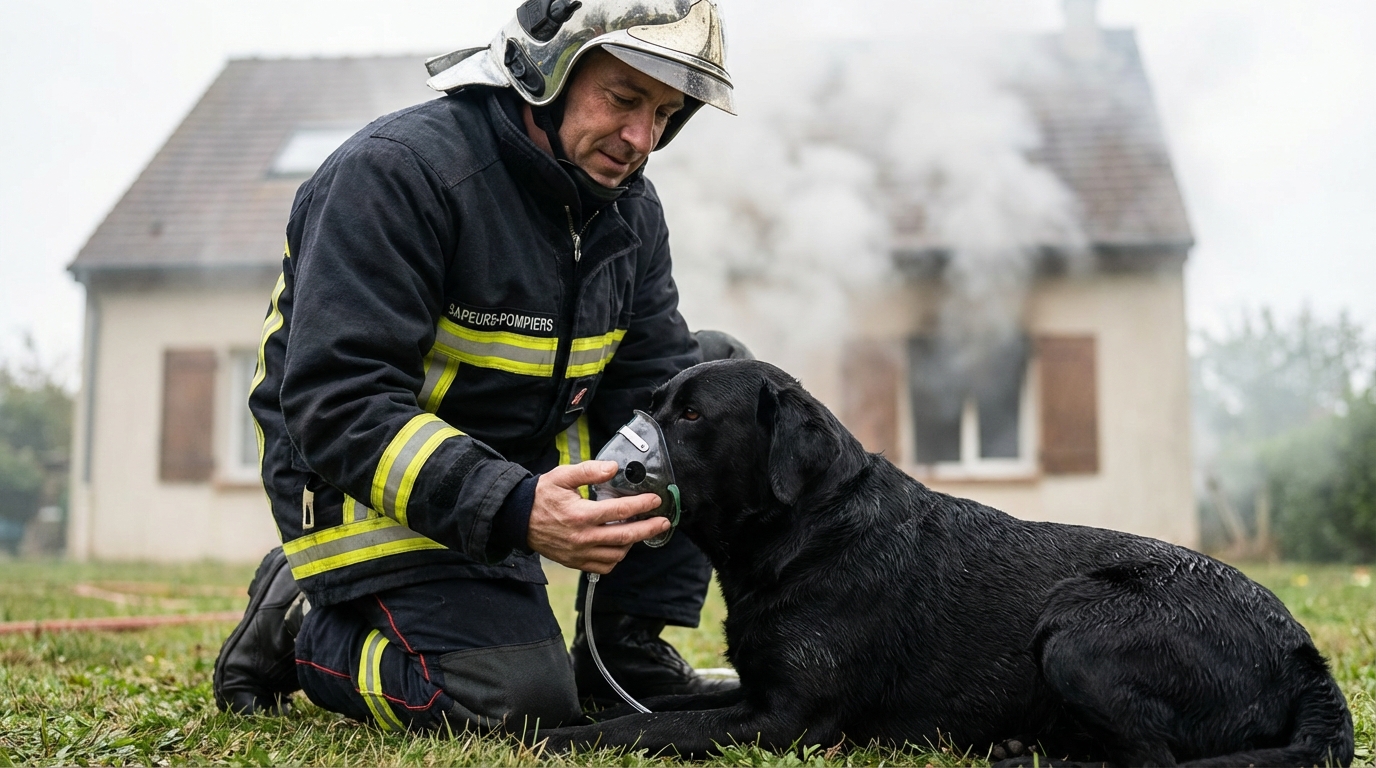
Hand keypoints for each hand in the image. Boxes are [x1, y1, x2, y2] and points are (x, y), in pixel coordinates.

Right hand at [527, 460, 667, 573]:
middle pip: (625, 537)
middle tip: (664, 522)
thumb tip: (612, 467)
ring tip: (639, 529)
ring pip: (617, 553)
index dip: (642, 505)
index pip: (620, 511)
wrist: (518, 519)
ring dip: (633, 542)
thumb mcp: (561, 476)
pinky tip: (620, 544)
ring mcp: (580, 553)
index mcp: (580, 515)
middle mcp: (582, 538)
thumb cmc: (541, 496)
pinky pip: (605, 566)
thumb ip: (588, 471)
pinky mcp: (576, 562)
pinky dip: (617, 556)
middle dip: (649, 529)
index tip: (656, 500)